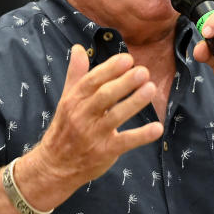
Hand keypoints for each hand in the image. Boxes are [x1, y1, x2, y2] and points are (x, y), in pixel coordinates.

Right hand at [31, 46, 162, 189]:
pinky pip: (124, 142)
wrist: (55, 165)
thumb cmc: (65, 128)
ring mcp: (93, 135)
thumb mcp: (66, 99)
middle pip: (104, 96)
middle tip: (143, 71)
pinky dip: (141, 136)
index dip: (110, 69)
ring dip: (134, 102)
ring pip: (115, 116)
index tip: (128, 59)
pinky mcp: (104, 152)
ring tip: (151, 89)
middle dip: (124, 82)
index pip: (92, 81)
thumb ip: (76, 74)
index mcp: (74, 100)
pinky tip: (157, 128)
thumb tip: (78, 48)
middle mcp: (82, 116)